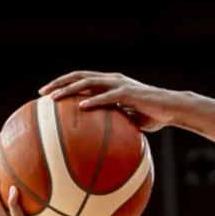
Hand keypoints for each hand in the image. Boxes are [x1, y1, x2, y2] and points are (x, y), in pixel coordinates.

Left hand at [38, 72, 179, 131]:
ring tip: (54, 98)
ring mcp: (119, 84)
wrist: (172, 108)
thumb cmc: (153, 115)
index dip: (63, 84)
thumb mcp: (129, 119)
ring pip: (88, 82)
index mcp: (109, 83)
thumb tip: (101, 139)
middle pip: (79, 76)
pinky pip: (107, 96)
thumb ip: (115, 122)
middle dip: (58, 83)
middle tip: (41, 92)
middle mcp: (112, 79)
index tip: (47, 93)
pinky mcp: (129, 93)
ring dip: (69, 88)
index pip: (82, 79)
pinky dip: (93, 100)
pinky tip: (81, 106)